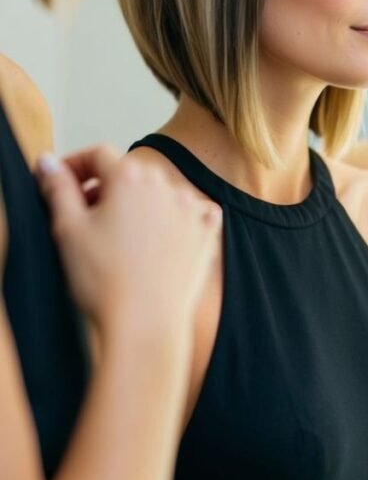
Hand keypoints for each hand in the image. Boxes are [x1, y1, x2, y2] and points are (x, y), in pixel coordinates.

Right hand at [36, 145, 221, 337]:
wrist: (145, 325)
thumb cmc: (104, 280)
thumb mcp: (68, 229)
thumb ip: (57, 187)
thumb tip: (49, 163)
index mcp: (130, 177)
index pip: (98, 154)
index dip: (75, 166)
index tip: (62, 185)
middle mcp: (165, 184)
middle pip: (129, 174)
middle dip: (105, 189)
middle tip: (86, 220)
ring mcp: (190, 208)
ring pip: (158, 193)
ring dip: (139, 205)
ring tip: (121, 239)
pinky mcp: (207, 233)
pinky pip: (193, 212)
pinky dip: (176, 219)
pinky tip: (161, 240)